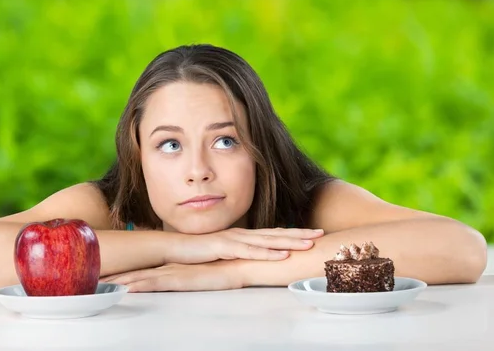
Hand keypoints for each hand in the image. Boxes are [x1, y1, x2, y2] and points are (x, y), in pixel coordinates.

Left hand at [100, 261, 242, 291]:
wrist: (238, 263)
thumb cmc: (223, 269)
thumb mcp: (200, 274)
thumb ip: (188, 276)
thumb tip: (180, 280)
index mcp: (170, 267)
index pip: (142, 271)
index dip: (122, 274)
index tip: (104, 277)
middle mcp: (167, 268)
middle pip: (135, 273)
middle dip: (113, 278)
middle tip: (92, 280)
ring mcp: (171, 272)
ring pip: (138, 278)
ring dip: (118, 283)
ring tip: (98, 287)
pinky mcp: (178, 279)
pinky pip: (153, 283)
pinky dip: (137, 286)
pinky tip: (123, 289)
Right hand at [168, 227, 323, 263]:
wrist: (173, 248)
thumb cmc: (197, 251)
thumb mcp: (222, 253)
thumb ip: (237, 254)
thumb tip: (252, 260)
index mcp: (243, 236)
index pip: (273, 234)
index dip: (294, 232)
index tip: (314, 233)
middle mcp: (242, 234)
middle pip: (276, 233)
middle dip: (300, 233)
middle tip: (321, 233)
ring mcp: (234, 239)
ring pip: (267, 240)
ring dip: (290, 241)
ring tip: (309, 243)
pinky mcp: (225, 247)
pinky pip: (250, 250)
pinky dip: (268, 252)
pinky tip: (282, 254)